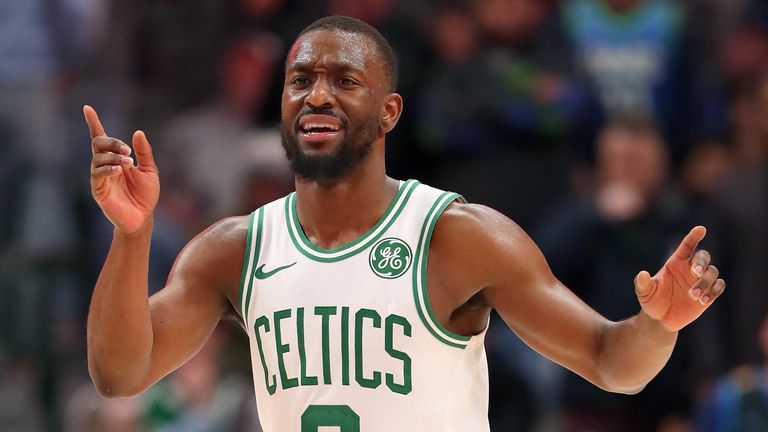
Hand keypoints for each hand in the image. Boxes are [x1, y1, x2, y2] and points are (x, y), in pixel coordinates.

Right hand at [85, 105, 159, 234]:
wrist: (143, 217)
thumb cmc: (145, 195)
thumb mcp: (149, 170)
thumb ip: (144, 152)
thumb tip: (138, 132)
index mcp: (116, 159)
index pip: (101, 138)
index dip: (94, 123)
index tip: (87, 108)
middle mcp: (105, 166)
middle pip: (98, 144)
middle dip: (112, 142)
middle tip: (128, 151)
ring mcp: (100, 178)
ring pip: (98, 158)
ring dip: (113, 157)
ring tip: (129, 162)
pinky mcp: (98, 190)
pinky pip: (98, 175)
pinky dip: (108, 169)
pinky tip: (120, 169)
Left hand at [634, 226, 724, 331]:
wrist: (660, 319)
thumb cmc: (651, 301)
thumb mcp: (644, 292)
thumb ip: (642, 283)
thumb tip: (642, 274)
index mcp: (676, 262)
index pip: (687, 246)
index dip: (694, 237)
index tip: (701, 229)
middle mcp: (690, 268)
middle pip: (703, 257)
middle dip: (702, 262)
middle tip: (695, 272)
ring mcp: (700, 281)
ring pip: (713, 272)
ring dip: (705, 282)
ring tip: (693, 296)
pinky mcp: (709, 294)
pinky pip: (718, 287)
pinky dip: (714, 291)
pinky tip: (702, 301)